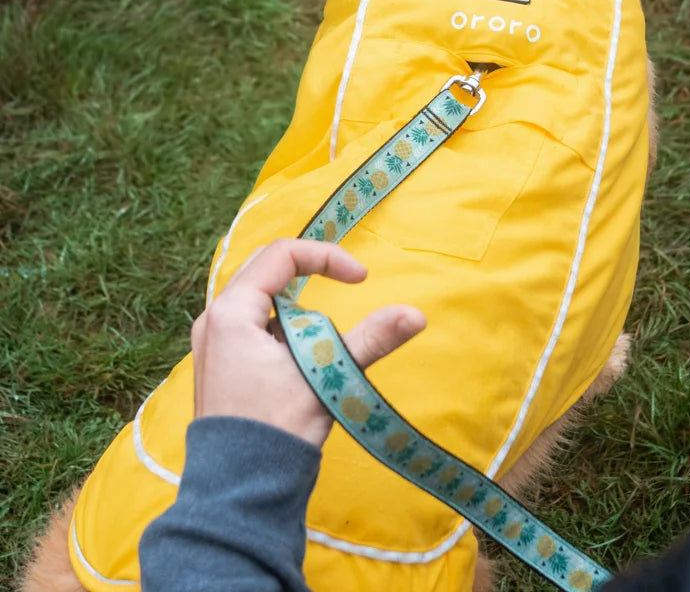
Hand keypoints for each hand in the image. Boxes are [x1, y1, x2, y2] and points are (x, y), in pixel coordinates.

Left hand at [191, 238, 425, 446]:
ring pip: (259, 297)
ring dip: (297, 302)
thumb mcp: (327, 376)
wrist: (239, 493)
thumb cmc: (277, 429)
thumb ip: (371, 339)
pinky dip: (283, 325)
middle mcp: (214, 320)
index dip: (326, 257)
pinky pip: (253, 324)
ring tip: (324, 329)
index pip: (281, 255)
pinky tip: (302, 353)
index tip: (361, 279)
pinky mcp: (220, 365)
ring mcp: (213, 344)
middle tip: (346, 283)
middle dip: (310, 272)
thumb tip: (418, 316)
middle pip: (266, 268)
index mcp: (230, 312)